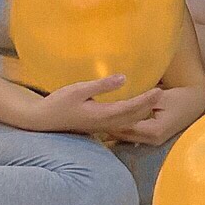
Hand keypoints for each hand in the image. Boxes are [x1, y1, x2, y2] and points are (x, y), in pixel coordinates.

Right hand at [24, 75, 159, 136]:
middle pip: (133, 117)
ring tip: (153, 101)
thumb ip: (102, 85)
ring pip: (127, 122)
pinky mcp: (96, 126)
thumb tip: (124, 78)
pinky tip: (134, 110)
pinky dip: (131, 117)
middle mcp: (104, 123)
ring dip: (141, 112)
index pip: (130, 108)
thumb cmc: (58, 103)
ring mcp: (100, 127)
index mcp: (101, 114)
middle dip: (149, 106)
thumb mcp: (79, 89)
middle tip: (163, 94)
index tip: (160, 91)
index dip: (147, 100)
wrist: (41, 120)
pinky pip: (120, 123)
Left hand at [104, 83, 204, 148]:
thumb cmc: (179, 98)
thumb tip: (125, 103)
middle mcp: (152, 140)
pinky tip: (107, 126)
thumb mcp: (161, 97)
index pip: (125, 127)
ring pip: (125, 137)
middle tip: (88, 121)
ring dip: (111, 130)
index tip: (96, 114)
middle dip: (106, 127)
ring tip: (94, 123)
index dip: (110, 121)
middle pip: (123, 135)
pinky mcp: (151, 139)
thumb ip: (143, 102)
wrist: (194, 104)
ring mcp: (152, 142)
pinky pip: (131, 135)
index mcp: (154, 131)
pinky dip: (120, 130)